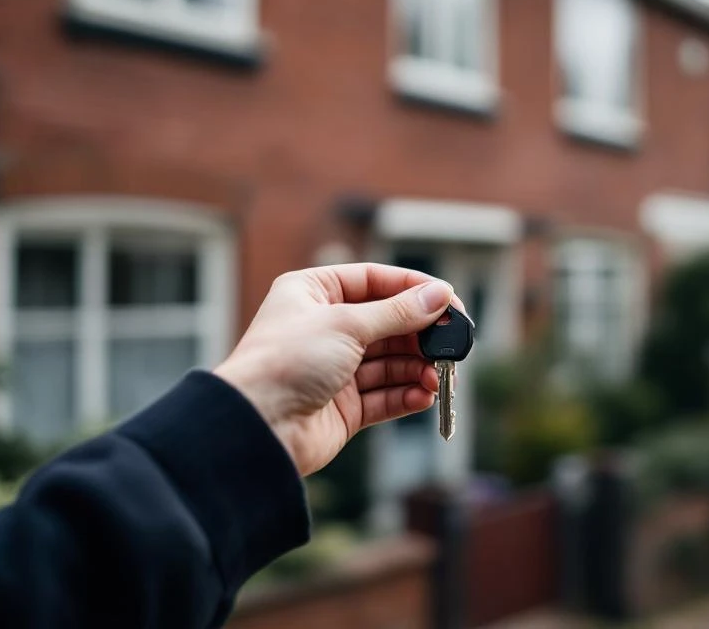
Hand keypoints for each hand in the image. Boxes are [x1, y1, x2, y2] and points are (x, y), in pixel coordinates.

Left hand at [213, 263, 464, 475]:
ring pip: (391, 362)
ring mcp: (335, 368)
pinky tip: (424, 396)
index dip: (414, 289)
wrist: (255, 428)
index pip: (374, 281)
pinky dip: (407, 395)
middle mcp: (325, 328)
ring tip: (438, 377)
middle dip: (421, 335)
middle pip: (388, 323)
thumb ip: (397, 313)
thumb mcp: (346, 324)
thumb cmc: (285, 362)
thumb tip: (439, 296)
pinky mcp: (343, 407)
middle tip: (453, 345)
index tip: (449, 300)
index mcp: (314, 293)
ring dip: (418, 368)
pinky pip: (385, 395)